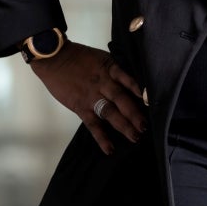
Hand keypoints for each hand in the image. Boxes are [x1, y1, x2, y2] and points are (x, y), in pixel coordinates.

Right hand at [29, 40, 146, 154]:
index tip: (152, 103)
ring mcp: (91, 96)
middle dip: (135, 113)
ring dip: (124, 125)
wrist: (54, 58)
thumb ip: (114, 70)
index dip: (140, 92)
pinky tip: (110, 148)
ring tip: (135, 137)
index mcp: (110, 68)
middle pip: (122, 99)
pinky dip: (101, 137)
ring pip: (111, 112)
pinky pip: (93, 124)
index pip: (129, 81)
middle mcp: (103, 83)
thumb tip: (130, 85)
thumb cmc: (78, 57)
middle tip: (145, 126)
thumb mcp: (101, 57)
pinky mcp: (80, 106)